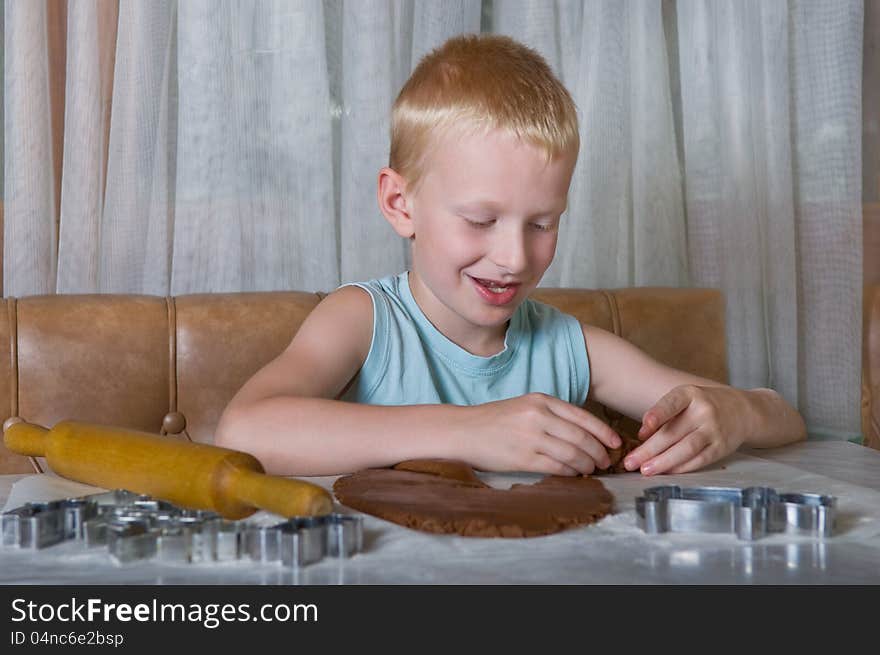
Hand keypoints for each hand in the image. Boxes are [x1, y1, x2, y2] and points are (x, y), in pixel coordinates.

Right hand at [457, 393, 621, 475]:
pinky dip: (571, 472)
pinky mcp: (524, 458)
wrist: (464, 431)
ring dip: (587, 464)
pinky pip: (557, 467)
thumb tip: (582, 433)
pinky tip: (575, 474)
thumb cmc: (494, 420)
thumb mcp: (525, 407)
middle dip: (598, 451)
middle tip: (606, 461)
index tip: (615, 442)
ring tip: (593, 469)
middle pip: (581, 437)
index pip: (582, 417)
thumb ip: (551, 415)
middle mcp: (538, 416)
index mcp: (541, 400)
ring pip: (572, 453)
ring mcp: (531, 437)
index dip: (603, 432)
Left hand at [623, 384, 747, 474]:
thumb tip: (642, 438)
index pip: (671, 404)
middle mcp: (704, 411)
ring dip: (663, 462)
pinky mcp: (721, 447)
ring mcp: (714, 430)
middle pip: (673, 433)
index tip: (641, 431)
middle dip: (648, 450)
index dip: (656, 416)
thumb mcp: (686, 399)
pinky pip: (698, 460)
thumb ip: (665, 414)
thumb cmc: (704, 405)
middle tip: (630, 462)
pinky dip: (680, 468)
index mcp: (690, 394)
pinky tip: (666, 472)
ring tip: (644, 470)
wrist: (742, 411)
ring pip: (685, 449)